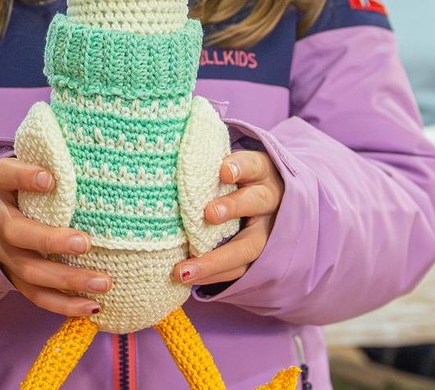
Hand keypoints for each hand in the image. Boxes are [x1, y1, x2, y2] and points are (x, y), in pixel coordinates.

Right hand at [0, 157, 107, 317]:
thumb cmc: (24, 180)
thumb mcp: (28, 162)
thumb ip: (52, 160)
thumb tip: (96, 156)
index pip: (6, 175)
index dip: (25, 177)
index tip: (51, 179)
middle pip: (17, 233)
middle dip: (51, 241)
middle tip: (85, 242)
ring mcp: (1, 251)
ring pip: (28, 270)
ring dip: (66, 279)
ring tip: (102, 282)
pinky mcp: (12, 275)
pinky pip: (35, 295)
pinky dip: (64, 304)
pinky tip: (92, 307)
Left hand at [174, 150, 284, 285]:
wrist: (268, 202)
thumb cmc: (234, 178)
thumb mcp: (230, 164)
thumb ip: (207, 162)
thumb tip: (165, 154)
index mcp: (262, 172)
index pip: (254, 165)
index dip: (241, 167)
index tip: (223, 171)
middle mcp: (269, 201)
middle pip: (257, 203)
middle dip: (233, 207)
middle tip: (208, 213)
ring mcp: (267, 232)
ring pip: (248, 246)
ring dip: (216, 259)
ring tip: (184, 269)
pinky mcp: (260, 257)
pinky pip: (239, 270)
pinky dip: (213, 275)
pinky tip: (188, 278)